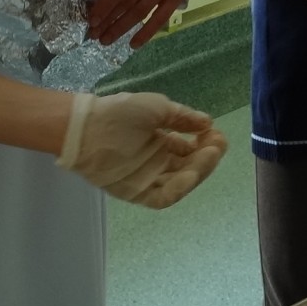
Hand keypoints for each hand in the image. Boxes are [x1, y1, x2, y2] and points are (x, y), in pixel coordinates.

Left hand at [58, 92, 226, 208]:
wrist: (89, 126)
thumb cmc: (121, 113)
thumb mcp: (157, 108)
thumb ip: (183, 117)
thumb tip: (207, 122)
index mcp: (159, 143)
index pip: (189, 150)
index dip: (205, 145)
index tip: (216, 135)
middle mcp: (155, 163)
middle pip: (188, 167)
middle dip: (206, 158)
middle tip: (217, 144)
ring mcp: (147, 180)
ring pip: (180, 182)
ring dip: (198, 171)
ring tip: (209, 154)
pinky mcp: (137, 194)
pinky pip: (163, 197)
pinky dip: (179, 188)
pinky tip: (191, 174)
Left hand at [88, 0, 201, 46]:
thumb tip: (102, 1)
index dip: (105, 5)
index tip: (91, 20)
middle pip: (128, 1)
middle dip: (109, 20)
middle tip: (94, 34)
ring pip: (142, 11)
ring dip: (122, 28)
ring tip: (106, 39)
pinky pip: (161, 18)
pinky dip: (147, 32)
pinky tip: (133, 44)